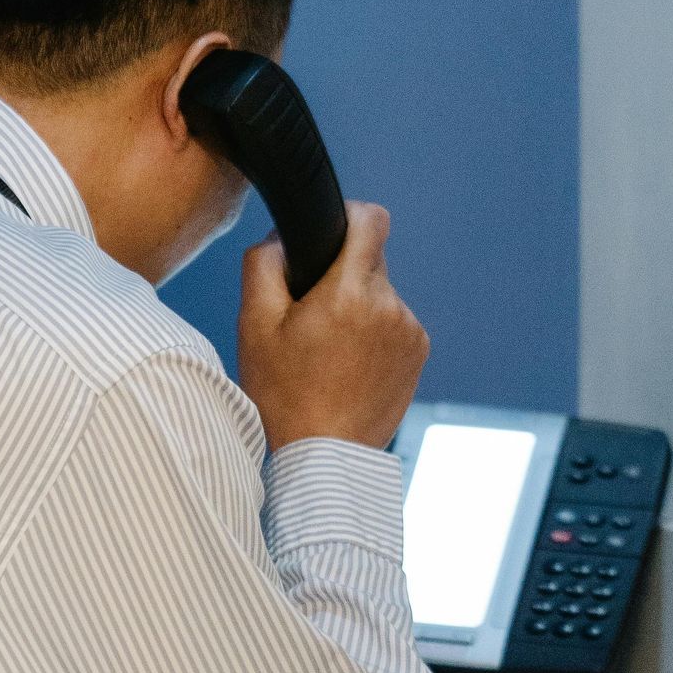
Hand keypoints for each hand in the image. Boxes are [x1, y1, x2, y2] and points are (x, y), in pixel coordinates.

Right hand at [237, 201, 428, 450]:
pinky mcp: (418, 353)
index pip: (372, 219)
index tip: (330, 234)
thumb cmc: (284, 394)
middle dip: (341, 275)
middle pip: (370, 260)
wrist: (324, 457)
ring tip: (329, 349)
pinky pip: (394, 322)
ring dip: (358, 306)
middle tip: (312, 315)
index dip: (349, 216)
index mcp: (351, 292)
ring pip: (380, 293)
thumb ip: (264, 264)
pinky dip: (374, 332)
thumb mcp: (254, 325)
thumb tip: (284, 237)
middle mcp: (390, 305)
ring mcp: (410, 331)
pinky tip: (349, 365)